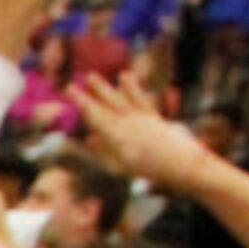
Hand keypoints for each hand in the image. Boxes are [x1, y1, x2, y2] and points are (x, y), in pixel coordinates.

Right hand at [74, 71, 211, 188]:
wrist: (180, 163)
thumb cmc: (147, 170)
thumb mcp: (120, 166)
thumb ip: (104, 150)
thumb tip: (90, 139)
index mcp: (115, 133)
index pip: (93, 113)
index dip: (80, 100)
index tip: (68, 88)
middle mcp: (127, 121)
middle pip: (105, 104)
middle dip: (89, 93)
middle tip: (76, 81)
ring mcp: (140, 116)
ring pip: (119, 98)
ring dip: (105, 87)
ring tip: (93, 77)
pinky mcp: (152, 116)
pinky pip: (139, 98)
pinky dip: (131, 87)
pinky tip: (125, 77)